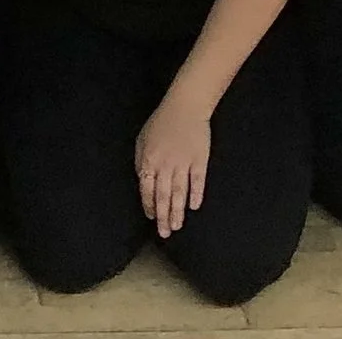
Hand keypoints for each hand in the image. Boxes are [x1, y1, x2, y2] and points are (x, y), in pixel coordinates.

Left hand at [133, 96, 211, 238]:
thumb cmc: (161, 123)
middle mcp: (165, 164)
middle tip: (164, 233)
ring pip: (179, 192)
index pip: (147, 188)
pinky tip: (194, 207)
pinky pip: (197, 181)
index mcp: (149, 159)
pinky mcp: (199, 160)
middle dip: (163, 216)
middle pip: (163, 195)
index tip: (151, 218)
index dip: (149, 205)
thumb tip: (143, 181)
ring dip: (177, 211)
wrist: (185, 107)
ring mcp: (183, 163)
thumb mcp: (142, 139)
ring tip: (176, 226)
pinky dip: (196, 194)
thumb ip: (141, 161)